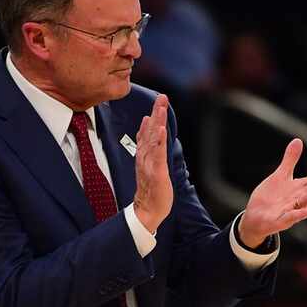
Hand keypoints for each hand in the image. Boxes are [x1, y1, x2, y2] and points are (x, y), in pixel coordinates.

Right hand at [133, 94, 172, 232]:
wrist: (146, 210)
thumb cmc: (151, 189)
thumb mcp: (150, 163)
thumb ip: (148, 144)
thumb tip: (148, 125)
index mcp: (145, 154)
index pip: (148, 131)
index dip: (154, 115)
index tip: (158, 99)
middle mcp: (145, 156)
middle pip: (150, 131)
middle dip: (156, 113)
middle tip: (161, 97)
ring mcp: (149, 163)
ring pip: (153, 139)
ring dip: (157, 122)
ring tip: (160, 107)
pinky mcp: (155, 172)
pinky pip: (156, 154)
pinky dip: (157, 140)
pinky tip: (159, 129)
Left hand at [238, 138, 306, 246]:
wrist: (255, 218)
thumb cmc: (271, 197)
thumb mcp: (280, 176)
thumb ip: (290, 160)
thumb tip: (298, 140)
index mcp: (299, 188)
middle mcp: (297, 200)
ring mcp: (289, 211)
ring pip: (303, 203)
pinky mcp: (279, 221)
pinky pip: (290, 218)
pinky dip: (298, 214)